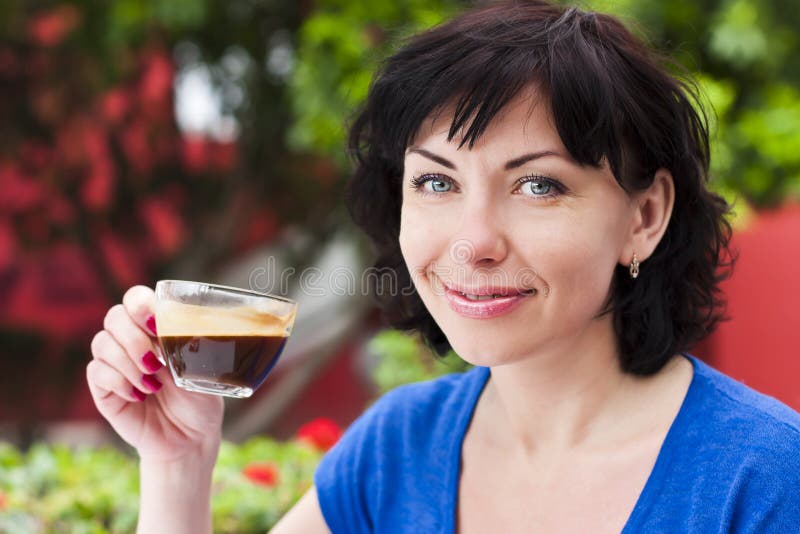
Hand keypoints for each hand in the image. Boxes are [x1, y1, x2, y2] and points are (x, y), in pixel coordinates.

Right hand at [86, 285, 223, 462]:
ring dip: (128, 363)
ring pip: (101, 343)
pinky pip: (96, 371)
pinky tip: (140, 395)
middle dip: (134, 339)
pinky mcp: (103, 388)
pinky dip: (119, 382)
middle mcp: (132, 340)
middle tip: (156, 363)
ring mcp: (115, 363)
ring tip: (153, 385)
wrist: (190, 438)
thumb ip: (186, 344)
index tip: (156, 323)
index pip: (135, 298)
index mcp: (156, 328)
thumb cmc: (200, 398)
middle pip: (114, 317)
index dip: (140, 305)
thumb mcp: (201, 368)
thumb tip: (174, 325)